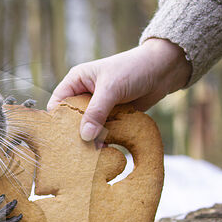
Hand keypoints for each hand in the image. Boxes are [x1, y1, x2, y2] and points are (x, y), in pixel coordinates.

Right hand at [47, 38, 191, 140]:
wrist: (164, 69)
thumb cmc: (134, 68)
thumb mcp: (111, 89)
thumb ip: (96, 112)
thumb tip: (85, 136)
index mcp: (76, 81)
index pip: (57, 104)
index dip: (57, 120)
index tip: (61, 137)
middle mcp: (84, 94)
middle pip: (70, 119)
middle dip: (74, 133)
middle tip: (77, 150)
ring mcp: (98, 106)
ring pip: (86, 127)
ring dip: (90, 139)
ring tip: (92, 153)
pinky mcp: (111, 115)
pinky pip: (102, 130)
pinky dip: (103, 139)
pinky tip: (105, 149)